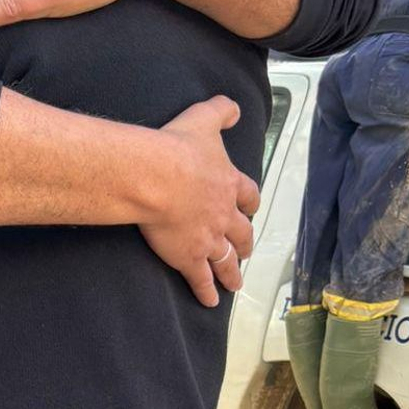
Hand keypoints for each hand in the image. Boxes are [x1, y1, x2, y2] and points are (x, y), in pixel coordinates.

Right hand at [142, 98, 258, 307]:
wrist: (157, 177)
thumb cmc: (177, 148)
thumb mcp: (203, 119)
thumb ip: (220, 111)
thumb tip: (233, 107)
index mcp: (228, 183)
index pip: (247, 195)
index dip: (250, 203)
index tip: (251, 208)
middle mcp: (224, 214)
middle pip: (242, 233)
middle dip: (245, 243)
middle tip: (246, 251)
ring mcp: (208, 238)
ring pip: (226, 260)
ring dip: (231, 272)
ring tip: (234, 283)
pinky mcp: (189, 256)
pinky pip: (201, 279)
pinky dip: (207, 291)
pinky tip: (211, 302)